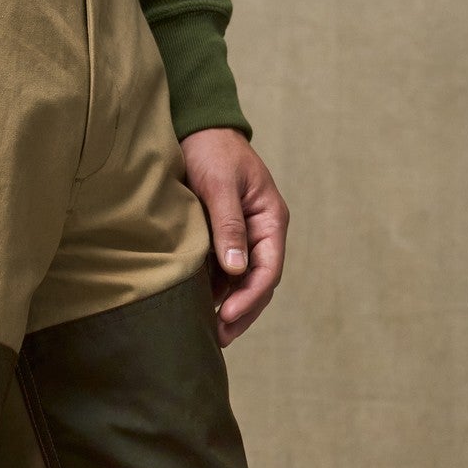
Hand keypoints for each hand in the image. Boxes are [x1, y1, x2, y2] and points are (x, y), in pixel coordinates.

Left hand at [180, 128, 289, 345]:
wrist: (196, 129)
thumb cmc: (210, 151)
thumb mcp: (220, 185)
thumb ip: (229, 226)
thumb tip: (238, 269)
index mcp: (271, 219)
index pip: (269, 269)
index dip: (251, 298)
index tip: (228, 316)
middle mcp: (261, 232)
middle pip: (258, 283)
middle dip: (242, 312)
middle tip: (219, 338)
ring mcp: (243, 237)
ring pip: (242, 282)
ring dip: (228, 307)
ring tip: (208, 332)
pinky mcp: (222, 239)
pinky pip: (223, 273)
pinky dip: (214, 292)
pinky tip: (198, 309)